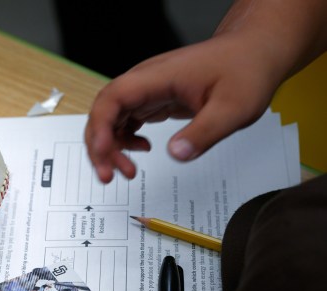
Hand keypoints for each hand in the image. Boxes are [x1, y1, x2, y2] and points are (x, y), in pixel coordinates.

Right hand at [85, 34, 279, 181]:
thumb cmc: (244, 70)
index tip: (103, 152)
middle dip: (100, 146)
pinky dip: (124, 141)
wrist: (252, 53)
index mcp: (158, 77)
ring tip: (127, 171)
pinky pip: (125, 121)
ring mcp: (147, 91)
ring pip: (111, 119)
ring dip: (111, 147)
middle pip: (104, 111)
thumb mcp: (234, 107)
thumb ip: (204, 132)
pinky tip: (141, 150)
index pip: (114, 98)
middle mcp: (145, 82)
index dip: (101, 126)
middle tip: (110, 175)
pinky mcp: (153, 100)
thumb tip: (176, 155)